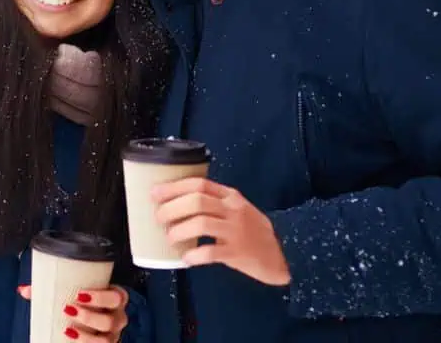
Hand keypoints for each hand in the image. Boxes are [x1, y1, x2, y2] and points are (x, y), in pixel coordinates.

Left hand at [18, 284, 128, 341]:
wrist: (90, 315)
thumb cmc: (84, 299)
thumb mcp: (74, 290)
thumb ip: (51, 288)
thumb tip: (24, 290)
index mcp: (115, 298)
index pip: (117, 296)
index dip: (101, 296)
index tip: (79, 294)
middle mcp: (118, 317)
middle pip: (112, 320)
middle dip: (90, 316)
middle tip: (68, 310)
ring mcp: (113, 334)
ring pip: (107, 339)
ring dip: (87, 336)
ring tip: (68, 330)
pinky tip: (72, 340)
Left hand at [153, 177, 290, 285]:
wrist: (285, 253)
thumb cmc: (253, 230)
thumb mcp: (237, 208)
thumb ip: (214, 202)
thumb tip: (174, 202)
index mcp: (231, 196)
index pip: (199, 184)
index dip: (174, 187)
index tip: (155, 193)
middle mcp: (233, 210)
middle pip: (197, 201)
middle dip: (171, 208)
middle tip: (158, 217)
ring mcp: (236, 231)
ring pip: (201, 223)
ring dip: (179, 230)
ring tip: (170, 237)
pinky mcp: (238, 253)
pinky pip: (211, 252)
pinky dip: (194, 255)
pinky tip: (186, 258)